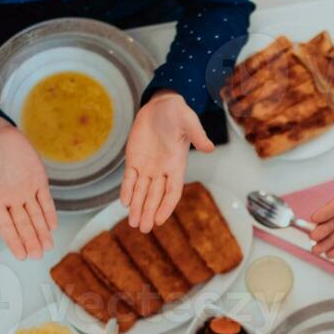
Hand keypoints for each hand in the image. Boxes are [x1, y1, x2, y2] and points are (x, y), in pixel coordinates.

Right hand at [0, 117, 56, 259]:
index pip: (5, 225)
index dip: (14, 240)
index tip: (20, 255)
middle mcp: (11, 198)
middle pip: (23, 224)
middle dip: (30, 240)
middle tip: (37, 256)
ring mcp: (25, 189)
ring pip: (36, 215)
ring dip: (42, 231)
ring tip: (47, 246)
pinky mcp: (37, 178)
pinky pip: (45, 199)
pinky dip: (49, 212)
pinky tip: (53, 225)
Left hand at [121, 90, 213, 231]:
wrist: (161, 104)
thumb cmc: (178, 113)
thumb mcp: (189, 121)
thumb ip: (198, 135)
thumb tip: (209, 148)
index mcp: (177, 165)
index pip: (172, 192)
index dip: (166, 206)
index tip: (159, 220)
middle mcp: (162, 170)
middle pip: (155, 196)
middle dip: (148, 212)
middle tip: (143, 229)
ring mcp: (147, 166)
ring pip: (141, 191)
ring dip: (137, 207)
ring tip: (132, 223)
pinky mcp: (134, 159)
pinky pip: (129, 178)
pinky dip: (127, 190)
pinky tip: (124, 203)